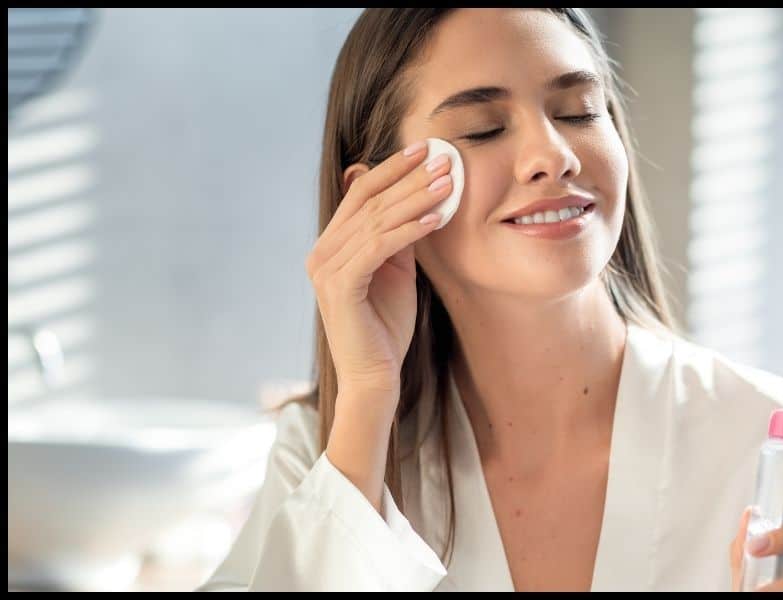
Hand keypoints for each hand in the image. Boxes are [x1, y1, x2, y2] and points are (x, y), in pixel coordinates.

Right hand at [304, 140, 453, 396]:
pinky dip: (408, 230)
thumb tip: (417, 197)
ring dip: (416, 198)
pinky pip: (378, 247)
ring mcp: (326, 269)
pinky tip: (436, 219)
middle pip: (369, 201)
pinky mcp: (340, 286)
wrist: (375, 376)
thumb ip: (399, 236)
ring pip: (376, 221)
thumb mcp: (396, 271)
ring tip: (449, 183)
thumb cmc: (386, 326)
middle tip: (445, 159)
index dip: (392, 169)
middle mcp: (322, 252)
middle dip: (409, 177)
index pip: (361, 194)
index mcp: (331, 245)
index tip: (426, 149)